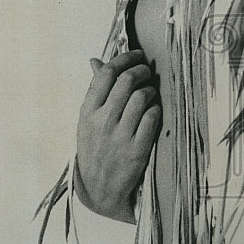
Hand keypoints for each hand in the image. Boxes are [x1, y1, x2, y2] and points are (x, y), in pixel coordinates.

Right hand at [75, 49, 160, 219]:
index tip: (137, 55)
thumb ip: (95, 90)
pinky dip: (156, 110)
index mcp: (88, 111)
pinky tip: (154, 111)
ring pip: (142, 97)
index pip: (106, 73)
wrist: (99, 189)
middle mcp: (102, 121)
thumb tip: (96, 60)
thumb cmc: (94, 148)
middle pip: (127, 81)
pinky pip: (153, 118)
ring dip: (151, 90)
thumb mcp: (87, 120)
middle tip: (147, 72)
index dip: (125, 58)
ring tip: (151, 93)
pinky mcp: (137, 149)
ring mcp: (120, 136)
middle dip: (142, 70)